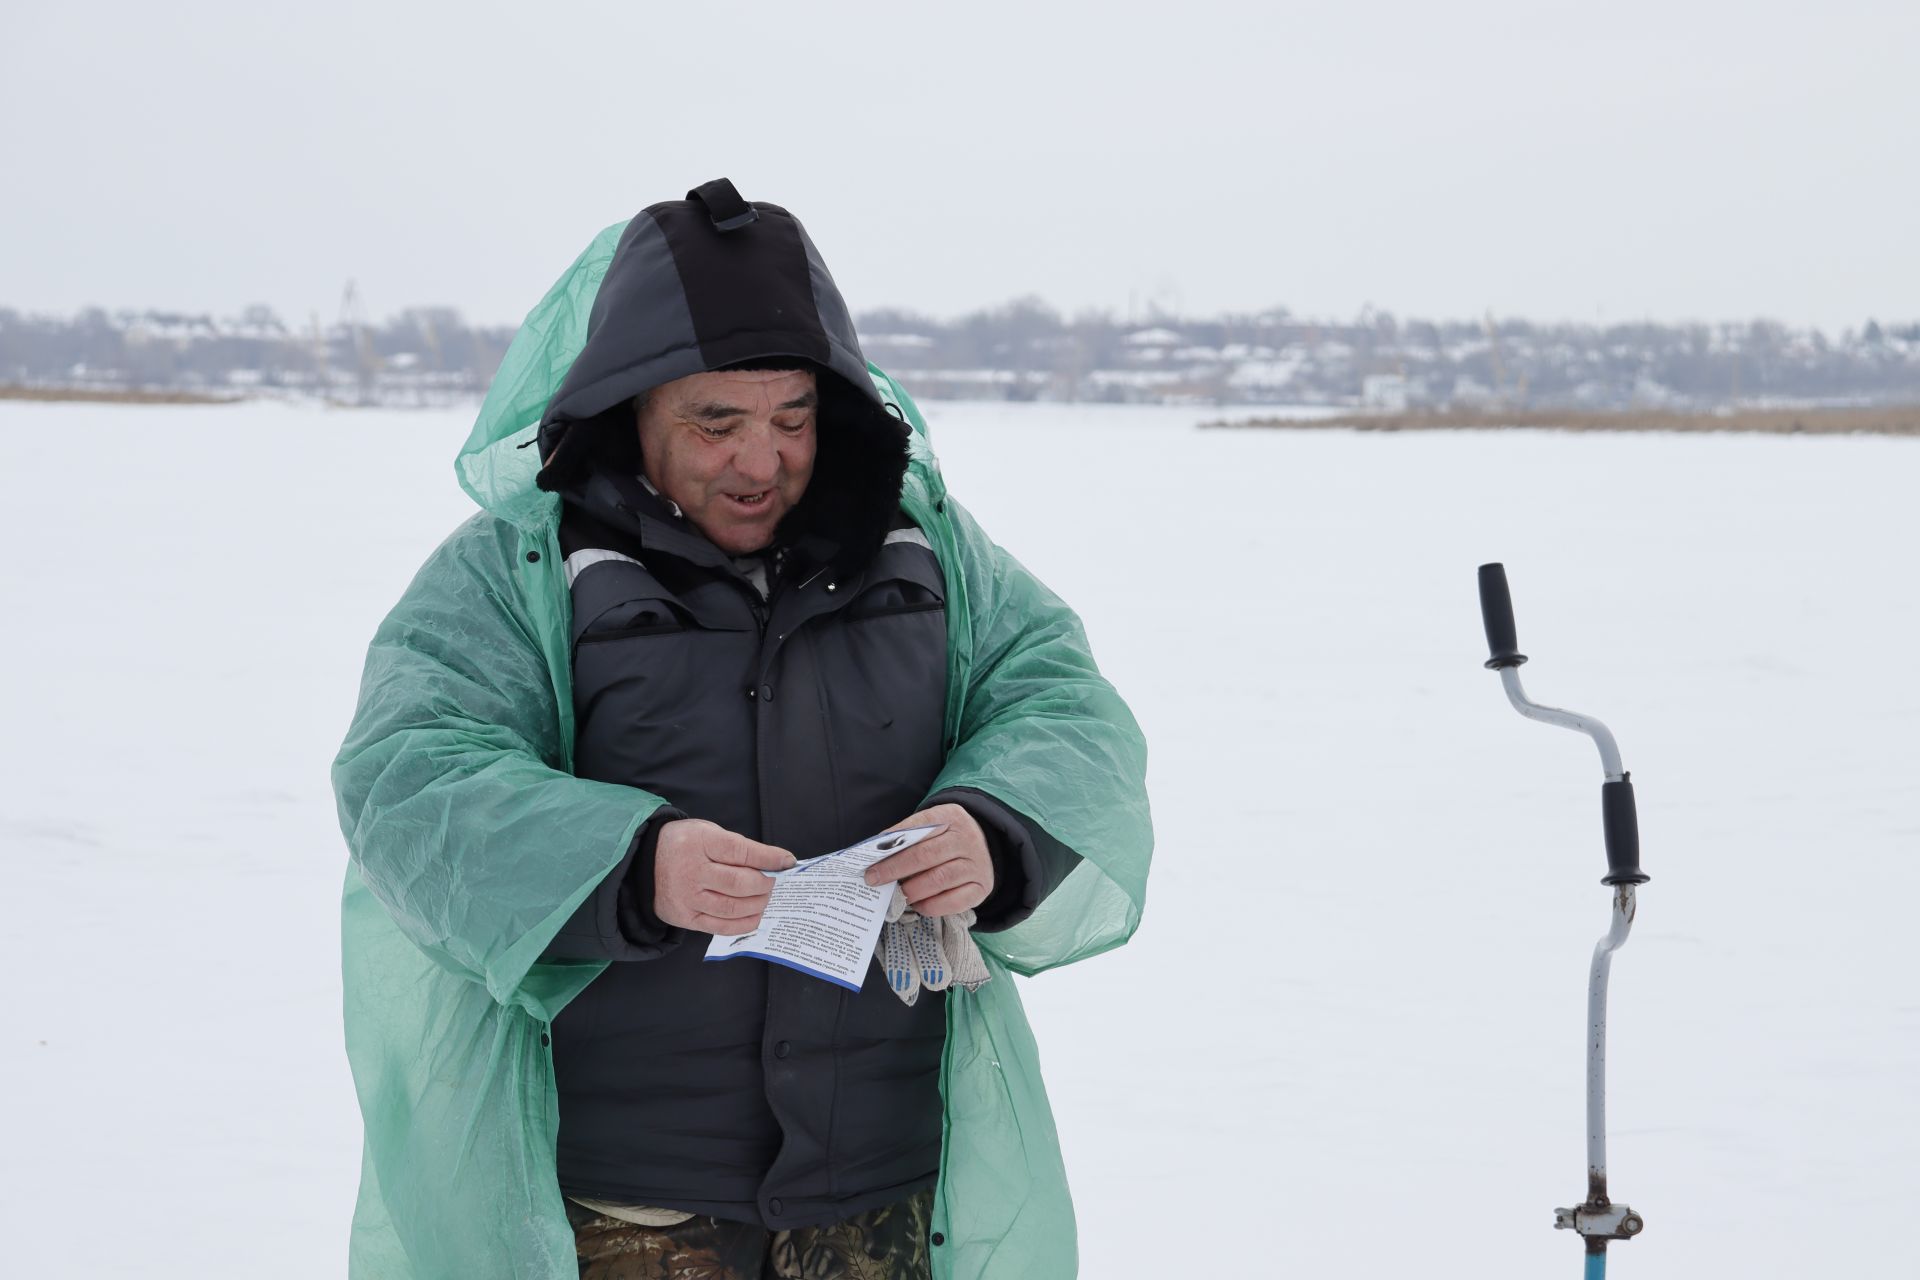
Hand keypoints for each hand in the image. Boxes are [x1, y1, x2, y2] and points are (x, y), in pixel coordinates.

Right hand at [653, 819, 795, 934]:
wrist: (644, 864)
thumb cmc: (683, 845)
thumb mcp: (707, 832)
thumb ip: (737, 846)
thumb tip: (774, 863)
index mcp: (698, 842)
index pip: (742, 852)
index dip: (769, 858)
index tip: (787, 862)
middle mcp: (691, 871)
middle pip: (740, 883)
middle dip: (765, 884)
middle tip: (774, 882)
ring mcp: (687, 898)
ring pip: (733, 907)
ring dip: (758, 904)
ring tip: (765, 897)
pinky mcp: (685, 917)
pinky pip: (721, 927)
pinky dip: (744, 923)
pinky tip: (754, 915)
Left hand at [863, 803, 993, 916]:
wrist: (985, 848)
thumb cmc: (946, 838)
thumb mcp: (932, 826)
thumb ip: (908, 837)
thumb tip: (875, 855)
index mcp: (951, 817)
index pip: (919, 827)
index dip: (894, 843)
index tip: (871, 857)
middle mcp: (967, 839)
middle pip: (926, 855)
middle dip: (895, 869)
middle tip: (874, 879)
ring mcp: (977, 864)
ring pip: (939, 879)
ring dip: (912, 890)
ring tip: (896, 895)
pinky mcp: (981, 887)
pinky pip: (953, 902)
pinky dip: (931, 906)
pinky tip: (917, 904)